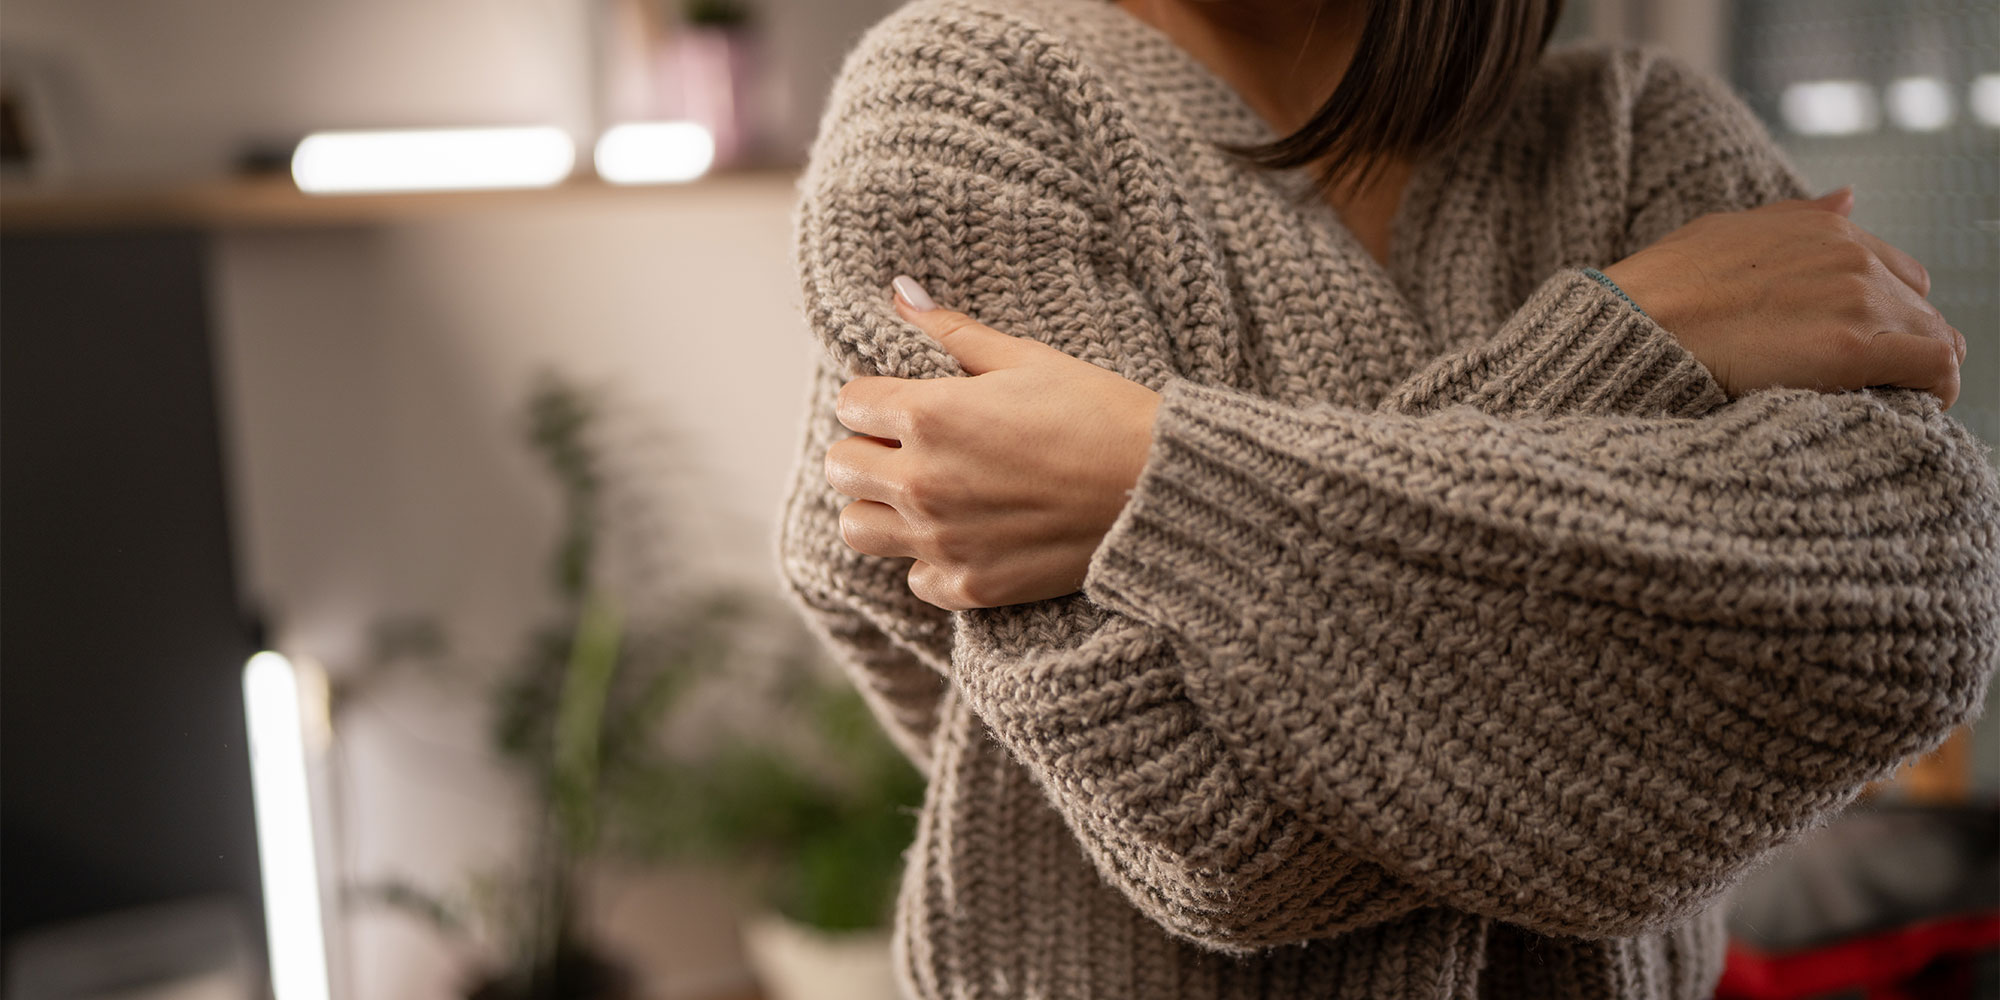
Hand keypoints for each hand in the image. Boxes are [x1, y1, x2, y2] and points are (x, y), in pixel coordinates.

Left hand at [826, 276, 1160, 610]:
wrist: (1160, 492)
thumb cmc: (1101, 412)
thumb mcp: (1027, 358)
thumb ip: (953, 331)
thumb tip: (900, 293)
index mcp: (929, 415)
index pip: (851, 403)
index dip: (876, 398)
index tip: (906, 401)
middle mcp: (921, 482)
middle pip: (839, 467)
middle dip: (867, 451)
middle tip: (910, 448)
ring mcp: (941, 540)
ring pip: (857, 529)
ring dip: (880, 509)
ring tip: (922, 496)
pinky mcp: (969, 587)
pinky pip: (915, 577)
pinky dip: (930, 560)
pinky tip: (966, 536)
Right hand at [1603, 188, 1964, 407]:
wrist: (1634, 325)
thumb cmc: (1664, 288)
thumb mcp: (1730, 232)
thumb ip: (1797, 218)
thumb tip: (1849, 197)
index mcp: (1828, 230)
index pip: (1901, 275)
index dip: (1885, 316)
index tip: (1857, 350)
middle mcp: (1854, 258)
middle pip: (1921, 311)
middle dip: (1899, 346)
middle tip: (1859, 384)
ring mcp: (1857, 301)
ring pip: (1935, 341)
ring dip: (1911, 373)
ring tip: (1872, 401)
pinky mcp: (1852, 350)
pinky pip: (1936, 370)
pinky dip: (1931, 392)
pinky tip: (1903, 408)